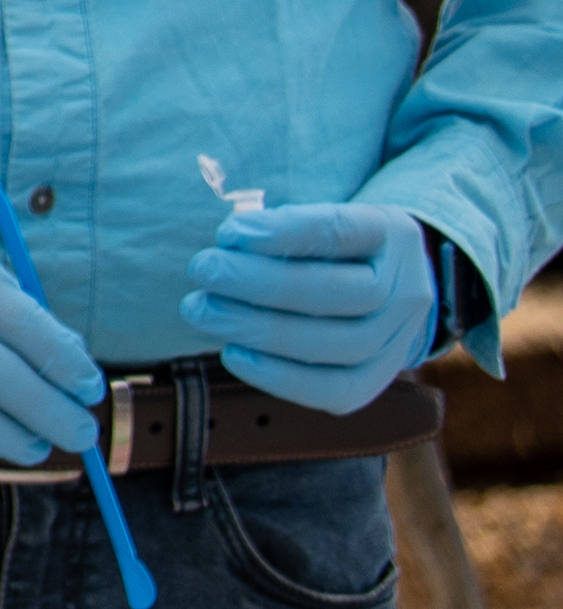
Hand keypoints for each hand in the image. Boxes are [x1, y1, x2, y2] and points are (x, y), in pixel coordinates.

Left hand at [187, 200, 446, 415]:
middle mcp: (407, 290)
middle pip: (341, 293)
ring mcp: (398, 339)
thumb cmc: (328, 247)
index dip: (285, 233)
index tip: (230, 233)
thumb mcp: (316, 218)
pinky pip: (337, 390)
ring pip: (340, 344)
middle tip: (203, 270)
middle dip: (261, 283)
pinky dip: (281, 377)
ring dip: (261, 330)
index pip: (343, 231)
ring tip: (201, 310)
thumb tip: (233, 241)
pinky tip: (233, 354)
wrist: (383, 289)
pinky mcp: (377, 380)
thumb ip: (281, 226)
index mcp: (390, 234)